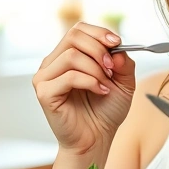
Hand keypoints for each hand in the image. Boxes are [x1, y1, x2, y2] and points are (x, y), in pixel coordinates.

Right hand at [33, 22, 135, 154]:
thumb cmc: (105, 111)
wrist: (96, 139)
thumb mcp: (123, 82)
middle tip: (112, 68)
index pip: (78, 30)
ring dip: (96, 69)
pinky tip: (101, 91)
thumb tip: (117, 48)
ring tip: (106, 85)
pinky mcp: (45, 93)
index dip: (99, 33)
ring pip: (71, 56)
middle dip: (98, 50)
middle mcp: (53, 63)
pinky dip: (90, 82)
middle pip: (73, 36)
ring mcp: (45, 77)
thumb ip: (123, 61)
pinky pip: (68, 77)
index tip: (117, 43)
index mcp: (67, 56)